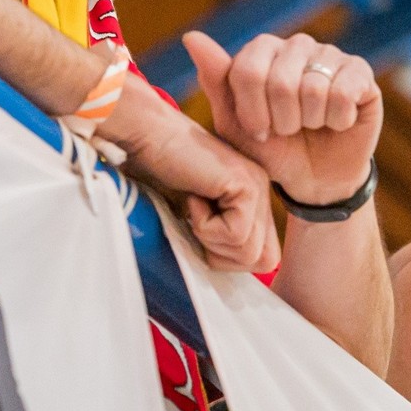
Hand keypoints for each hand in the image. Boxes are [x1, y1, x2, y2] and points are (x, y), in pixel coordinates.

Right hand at [98, 77, 279, 273]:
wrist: (146, 136)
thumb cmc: (157, 172)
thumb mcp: (192, 216)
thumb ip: (217, 239)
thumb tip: (227, 274)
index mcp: (252, 200)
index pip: (264, 257)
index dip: (230, 260)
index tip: (201, 236)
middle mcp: (261, 192)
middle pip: (264, 260)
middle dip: (223, 256)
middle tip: (196, 224)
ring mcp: (258, 187)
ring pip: (249, 252)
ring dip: (210, 240)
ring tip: (193, 207)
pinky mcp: (247, 185)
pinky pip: (235, 234)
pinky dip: (204, 225)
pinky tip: (192, 196)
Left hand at [184, 30, 381, 206]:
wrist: (314, 178)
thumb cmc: (271, 148)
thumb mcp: (235, 124)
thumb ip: (216, 80)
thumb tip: (192, 36)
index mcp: (263, 50)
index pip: (247, 70)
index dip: (252, 112)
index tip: (258, 131)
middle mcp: (298, 45)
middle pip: (280, 81)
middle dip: (282, 121)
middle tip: (288, 130)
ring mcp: (331, 55)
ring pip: (313, 89)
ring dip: (310, 122)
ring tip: (312, 126)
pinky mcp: (361, 72)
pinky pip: (344, 93)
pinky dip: (337, 119)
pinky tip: (336, 122)